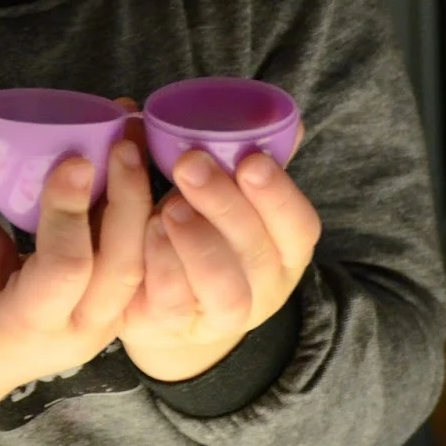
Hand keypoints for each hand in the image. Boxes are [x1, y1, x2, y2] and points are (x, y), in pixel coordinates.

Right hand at [0, 96, 153, 424]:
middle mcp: (79, 330)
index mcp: (27, 323)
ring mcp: (106, 324)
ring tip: (134, 137)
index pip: (65, 268)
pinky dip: (142, 212)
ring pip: (142, 261)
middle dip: (128, 198)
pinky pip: (142, 259)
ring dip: (142, 198)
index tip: (74, 157)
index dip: (70, 212)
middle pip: (122, 266)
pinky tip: (139, 163)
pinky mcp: (118, 308)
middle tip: (123, 138)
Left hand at [109, 98, 319, 384]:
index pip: (299, 226)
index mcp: (285, 249)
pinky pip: (174, 305)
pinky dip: (162, 267)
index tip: (250, 159)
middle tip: (190, 163)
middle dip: (224, 205)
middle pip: (256, 253)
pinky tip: (146, 232)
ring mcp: (223, 316)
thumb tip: (278, 117)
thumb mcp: (232, 199)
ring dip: (196, 242)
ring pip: (223, 288)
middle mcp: (264, 287)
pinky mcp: (177, 329)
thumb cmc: (206, 233)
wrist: (168, 308)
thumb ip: (246, 160)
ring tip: (167, 205)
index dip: (278, 195)